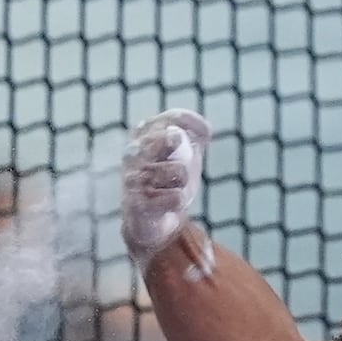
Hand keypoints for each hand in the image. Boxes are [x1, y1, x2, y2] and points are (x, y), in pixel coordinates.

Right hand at [121, 109, 214, 277]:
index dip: (192, 122)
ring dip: (183, 184)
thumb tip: (205, 132)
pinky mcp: (136, 202)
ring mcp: (133, 176)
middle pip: (171, 137)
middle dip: (185, 154)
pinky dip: (178, 202)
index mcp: (142, 135)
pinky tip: (166, 205)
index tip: (208, 134)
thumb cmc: (167, 183)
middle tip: (179, 170)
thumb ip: (191, 139)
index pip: (171, 118)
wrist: (149, 222)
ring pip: (179, 171)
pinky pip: (176, 197)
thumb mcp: (182, 156)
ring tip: (170, 190)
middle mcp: (133, 151)